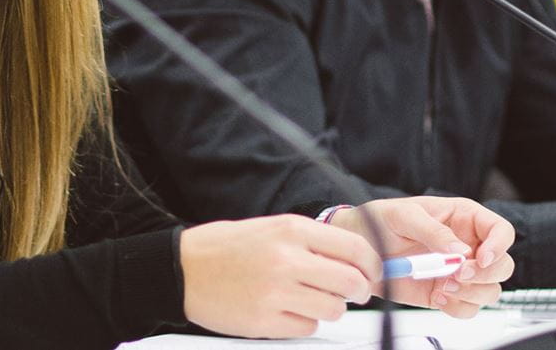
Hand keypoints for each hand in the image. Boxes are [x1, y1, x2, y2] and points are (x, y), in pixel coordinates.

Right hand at [180, 214, 378, 337]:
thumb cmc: (225, 247)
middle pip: (351, 283)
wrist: (182, 269)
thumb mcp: (271, 229)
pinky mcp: (266, 321)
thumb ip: (311, 242)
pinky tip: (284, 309)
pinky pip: (307, 328)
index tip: (372, 273)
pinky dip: (303, 322)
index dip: (372, 265)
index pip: (355, 249)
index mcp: (290, 230)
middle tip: (352, 292)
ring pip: (334, 310)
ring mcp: (276, 292)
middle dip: (359, 291)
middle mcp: (287, 259)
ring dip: (329, 308)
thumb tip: (356, 261)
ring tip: (309, 299)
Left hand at [330, 197, 513, 317]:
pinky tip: (437, 296)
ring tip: (443, 285)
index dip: (499, 245)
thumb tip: (459, 251)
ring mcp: (458, 272)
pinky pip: (468, 308)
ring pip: (490, 290)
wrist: (358, 246)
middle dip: (485, 274)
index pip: (500, 231)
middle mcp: (466, 246)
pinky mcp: (446, 292)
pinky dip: (457, 307)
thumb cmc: (379, 220)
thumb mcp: (403, 215)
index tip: (480, 257)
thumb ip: (432, 230)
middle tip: (458, 274)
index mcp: (462, 218)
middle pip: (502, 266)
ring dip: (471, 292)